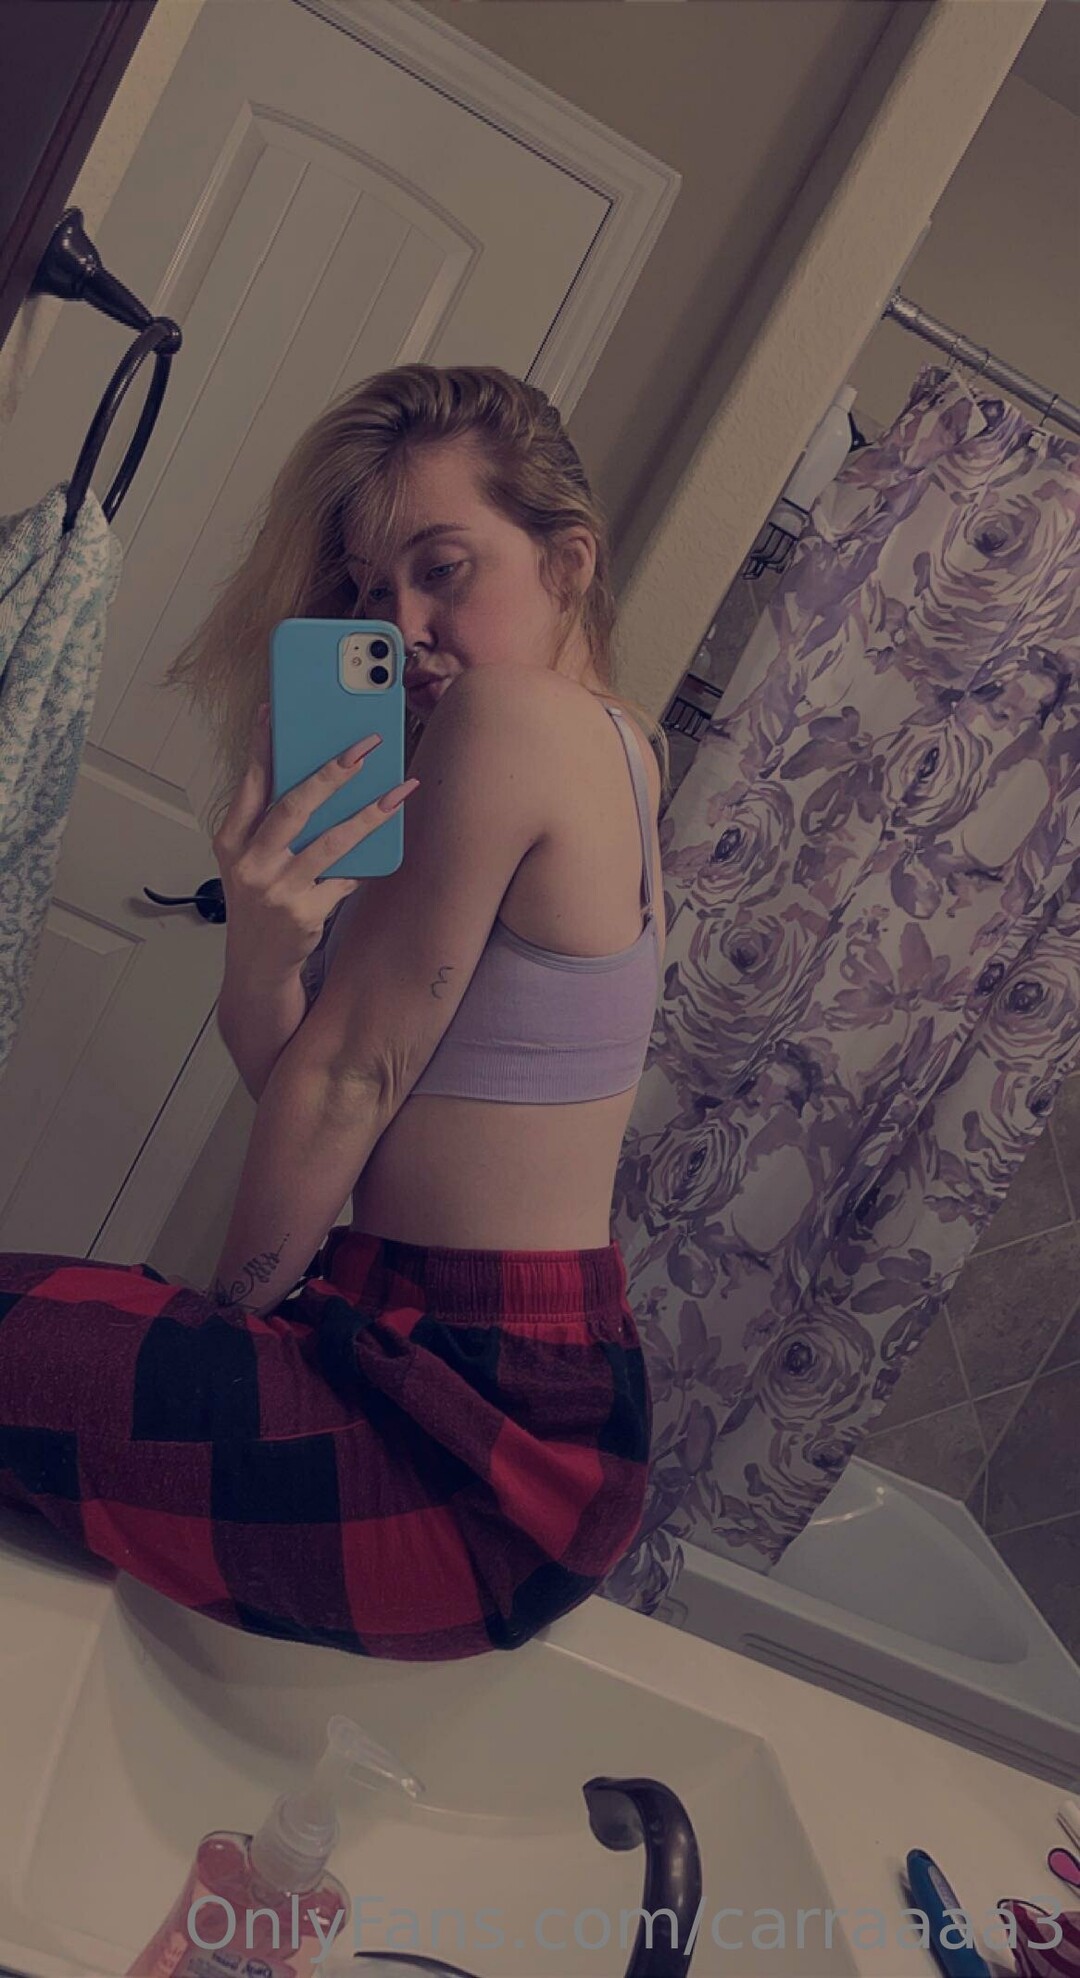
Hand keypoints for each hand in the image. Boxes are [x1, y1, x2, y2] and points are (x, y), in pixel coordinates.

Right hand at [212, 703, 418, 975]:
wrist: (257, 964)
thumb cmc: (259, 900)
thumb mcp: (250, 860)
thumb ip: (269, 823)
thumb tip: (316, 776)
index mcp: (231, 842)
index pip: (250, 784)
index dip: (263, 746)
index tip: (277, 711)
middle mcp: (249, 864)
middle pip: (294, 806)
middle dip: (332, 772)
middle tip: (364, 747)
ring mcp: (277, 890)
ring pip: (331, 842)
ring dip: (369, 814)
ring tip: (398, 791)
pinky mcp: (303, 914)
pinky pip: (344, 878)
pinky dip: (363, 862)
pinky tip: (384, 843)